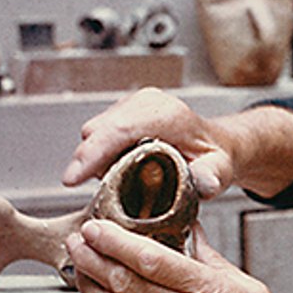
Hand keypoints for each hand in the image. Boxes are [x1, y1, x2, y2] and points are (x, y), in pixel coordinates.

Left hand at [46, 219, 292, 292]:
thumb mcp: (251, 290)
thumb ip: (213, 261)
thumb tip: (193, 232)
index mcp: (207, 292)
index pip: (150, 257)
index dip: (117, 239)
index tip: (98, 226)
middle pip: (124, 280)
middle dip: (94, 255)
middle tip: (78, 238)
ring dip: (86, 284)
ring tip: (74, 265)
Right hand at [61, 87, 230, 198]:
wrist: (216, 143)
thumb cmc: (215, 155)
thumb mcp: (220, 168)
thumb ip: (213, 176)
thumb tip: (206, 183)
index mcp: (166, 114)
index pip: (119, 130)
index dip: (92, 155)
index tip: (72, 179)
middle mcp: (147, 103)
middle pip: (99, 132)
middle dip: (91, 162)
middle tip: (108, 190)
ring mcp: (132, 104)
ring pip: (94, 133)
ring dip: (97, 159)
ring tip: (120, 180)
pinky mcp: (123, 111)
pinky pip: (98, 133)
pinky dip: (101, 154)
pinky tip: (119, 169)